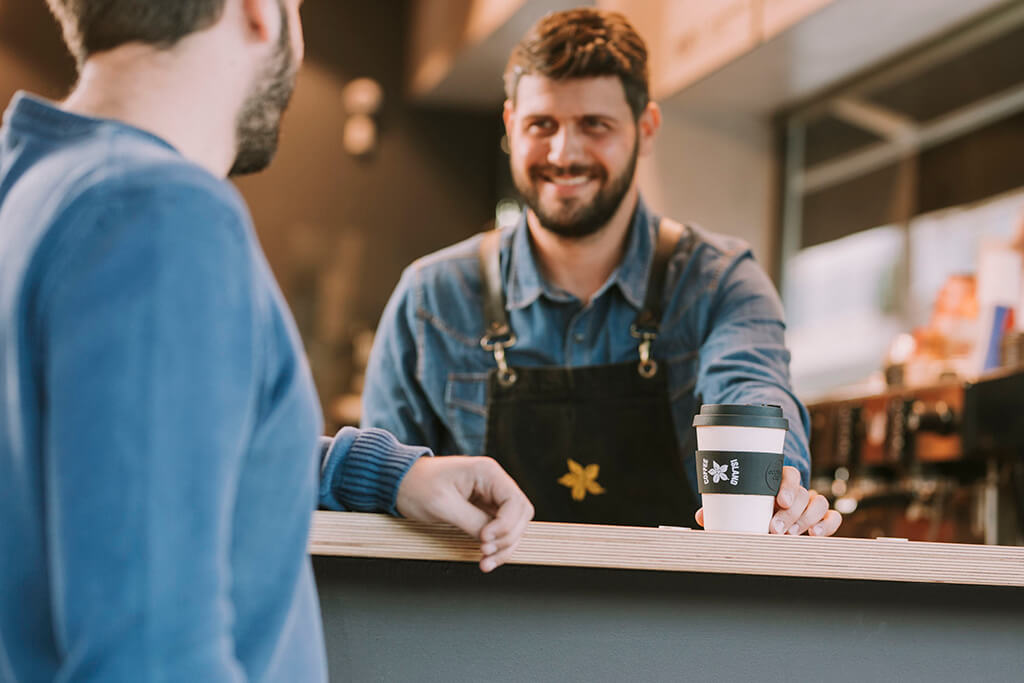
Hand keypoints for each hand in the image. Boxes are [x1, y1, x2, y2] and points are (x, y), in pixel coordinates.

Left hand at [396, 456, 533, 571]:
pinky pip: (499, 530)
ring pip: (513, 526)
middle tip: (485, 553)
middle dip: (507, 538)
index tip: (485, 539)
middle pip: (520, 515)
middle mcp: (493, 482)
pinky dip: (495, 546)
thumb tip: (491, 540)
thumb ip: (472, 522)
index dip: (505, 525)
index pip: (515, 502)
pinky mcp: (483, 509)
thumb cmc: (416, 486)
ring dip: (503, 546)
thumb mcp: (443, 505)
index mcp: (487, 472)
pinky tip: (484, 558)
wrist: (399, 483)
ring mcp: (490, 496)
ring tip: (485, 562)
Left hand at [694, 465, 841, 535]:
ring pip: (818, 503)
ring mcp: (809, 503)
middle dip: (791, 511)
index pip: (788, 473)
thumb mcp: (738, 505)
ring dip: (805, 519)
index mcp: (776, 479)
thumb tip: (702, 517)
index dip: (786, 485)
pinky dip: (827, 524)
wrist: (768, 514)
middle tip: (776, 528)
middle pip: (802, 491)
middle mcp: (795, 489)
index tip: (778, 500)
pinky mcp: (821, 518)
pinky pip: (832, 517)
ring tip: (791, 535)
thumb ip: (723, 509)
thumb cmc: (751, 507)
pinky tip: (815, 535)